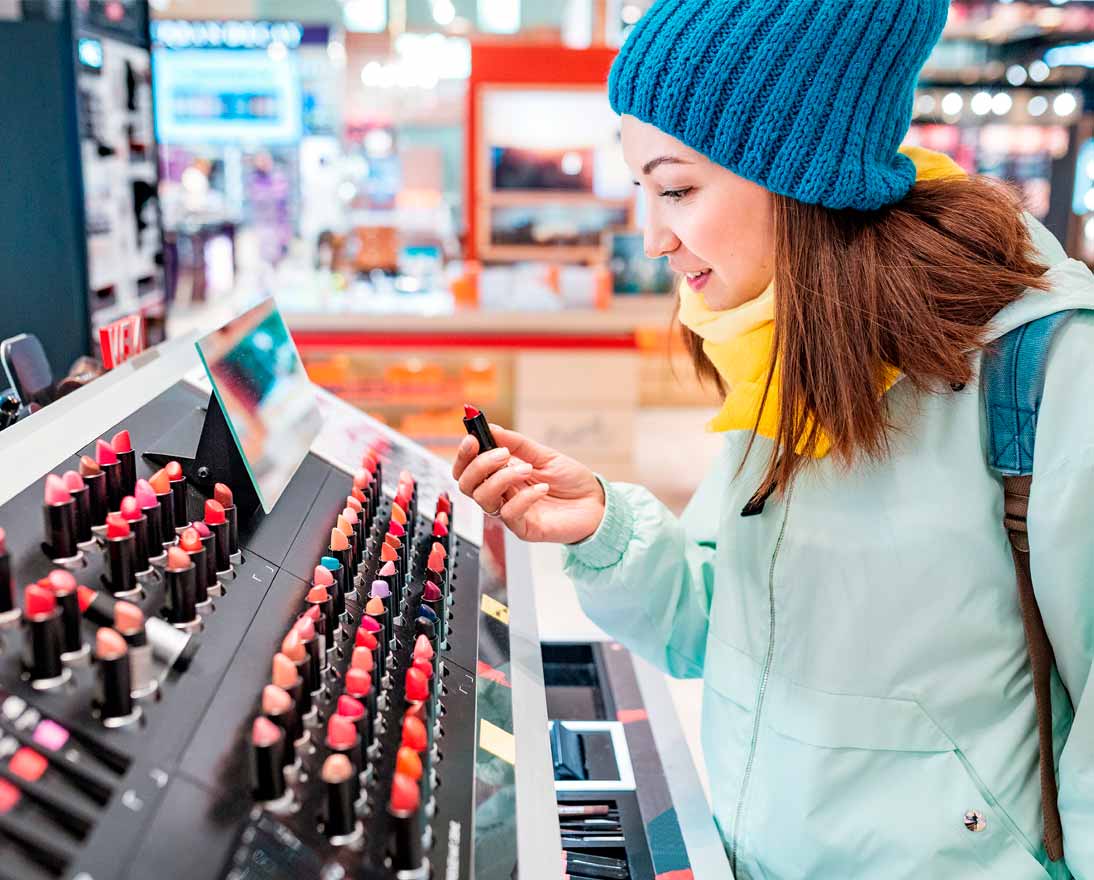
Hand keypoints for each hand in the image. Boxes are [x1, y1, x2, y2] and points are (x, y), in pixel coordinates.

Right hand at [452, 425, 604, 543]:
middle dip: (479, 466)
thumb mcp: (544, 454)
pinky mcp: (523, 528)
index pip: (467, 468)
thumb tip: (491, 428)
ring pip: (483, 499)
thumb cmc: (570, 480)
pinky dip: (524, 497)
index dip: (464, 454)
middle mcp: (500, 494)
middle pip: (466, 485)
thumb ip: (516, 443)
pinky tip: (542, 488)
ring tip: (527, 469)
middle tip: (503, 454)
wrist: (596, 503)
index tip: (473, 439)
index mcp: (500, 474)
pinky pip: (509, 514)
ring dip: (502, 479)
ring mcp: (510, 511)